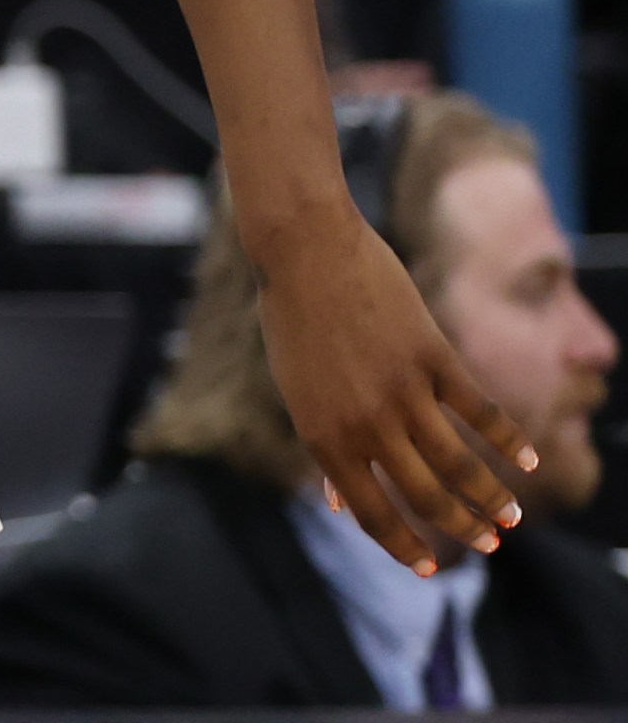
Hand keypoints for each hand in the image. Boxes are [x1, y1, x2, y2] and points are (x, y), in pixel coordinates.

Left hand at [259, 205, 536, 571]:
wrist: (303, 250)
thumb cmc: (293, 321)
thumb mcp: (296, 391)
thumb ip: (323, 448)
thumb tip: (336, 501)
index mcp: (324, 437)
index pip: (370, 512)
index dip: (402, 545)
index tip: (427, 570)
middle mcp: (365, 423)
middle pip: (425, 495)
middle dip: (460, 528)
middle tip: (489, 544)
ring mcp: (402, 391)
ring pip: (459, 462)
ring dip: (491, 496)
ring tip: (510, 517)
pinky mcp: (432, 356)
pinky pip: (478, 409)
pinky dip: (508, 438)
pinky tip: (528, 459)